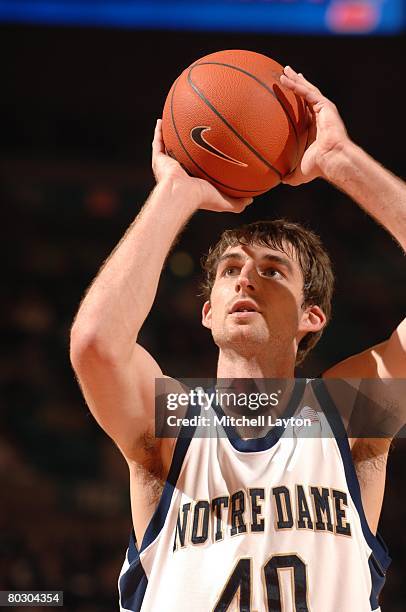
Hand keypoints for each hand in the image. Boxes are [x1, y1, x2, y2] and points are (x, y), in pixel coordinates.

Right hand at [152, 119, 252, 212]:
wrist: (182, 195)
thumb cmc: (202, 198)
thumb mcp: (225, 201)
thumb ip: (238, 202)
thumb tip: (251, 200)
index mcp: (193, 182)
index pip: (199, 170)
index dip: (204, 162)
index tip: (211, 150)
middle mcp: (180, 172)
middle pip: (184, 156)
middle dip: (188, 146)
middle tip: (195, 133)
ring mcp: (168, 166)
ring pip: (169, 147)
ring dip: (171, 136)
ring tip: (175, 123)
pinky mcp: (159, 160)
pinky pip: (158, 142)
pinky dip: (158, 132)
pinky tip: (161, 120)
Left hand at [280, 66, 350, 185]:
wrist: (332, 160)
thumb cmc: (318, 167)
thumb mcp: (298, 172)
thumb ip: (289, 174)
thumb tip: (278, 181)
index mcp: (314, 128)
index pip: (304, 110)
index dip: (296, 101)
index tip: (287, 94)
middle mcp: (319, 116)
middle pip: (305, 96)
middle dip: (296, 83)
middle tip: (286, 74)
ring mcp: (323, 110)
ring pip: (307, 90)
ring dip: (295, 80)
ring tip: (284, 71)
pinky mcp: (325, 106)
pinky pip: (308, 93)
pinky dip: (297, 85)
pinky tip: (286, 79)